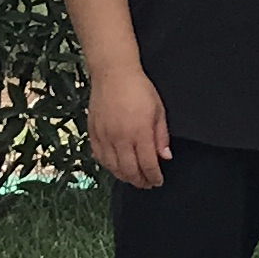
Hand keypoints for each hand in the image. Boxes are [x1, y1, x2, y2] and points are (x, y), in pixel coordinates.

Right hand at [89, 69, 172, 190]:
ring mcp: (104, 136)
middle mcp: (120, 138)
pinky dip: (108, 166)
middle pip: (129, 170)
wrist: (113, 73)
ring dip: (124, 176)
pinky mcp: (93, 132)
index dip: (154, 177)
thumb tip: (164, 157)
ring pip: (113, 167)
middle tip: (146, 184)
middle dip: (139, 181)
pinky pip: (99, 156)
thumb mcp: (158, 110)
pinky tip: (115, 167)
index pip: (148, 164)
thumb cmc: (138, 88)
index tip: (158, 181)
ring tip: (132, 178)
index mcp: (139, 132)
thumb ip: (161, 136)